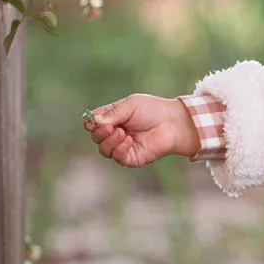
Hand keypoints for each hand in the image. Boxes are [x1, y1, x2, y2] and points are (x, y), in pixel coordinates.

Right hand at [83, 94, 199, 166]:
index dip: (90, 124)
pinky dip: (120, 150)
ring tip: (122, 132)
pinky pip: (118, 158)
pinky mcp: (133, 158)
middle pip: (96, 138)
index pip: (93, 124)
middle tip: (110, 127)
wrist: (173, 122)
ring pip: (104, 150)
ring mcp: (124, 147)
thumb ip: (112, 114)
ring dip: (109, 141)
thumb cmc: (153, 110)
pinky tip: (128, 140)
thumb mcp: (130, 106)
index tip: (93, 122)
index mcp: (112, 119)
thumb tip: (94, 122)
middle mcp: (116, 134)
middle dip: (100, 133)